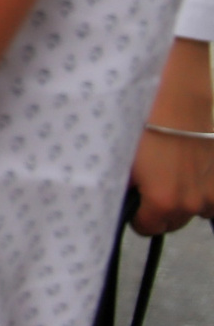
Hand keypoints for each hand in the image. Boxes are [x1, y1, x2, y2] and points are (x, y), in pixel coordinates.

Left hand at [132, 37, 213, 233]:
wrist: (178, 97)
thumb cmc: (145, 124)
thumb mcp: (121, 158)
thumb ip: (123, 189)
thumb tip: (121, 201)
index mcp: (162, 202)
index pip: (147, 229)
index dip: (136, 216)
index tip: (133, 202)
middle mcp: (192, 203)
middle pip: (173, 222)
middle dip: (160, 209)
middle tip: (150, 186)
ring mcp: (212, 191)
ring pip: (197, 210)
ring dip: (185, 199)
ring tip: (172, 174)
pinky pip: (213, 197)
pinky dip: (204, 189)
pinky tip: (192, 170)